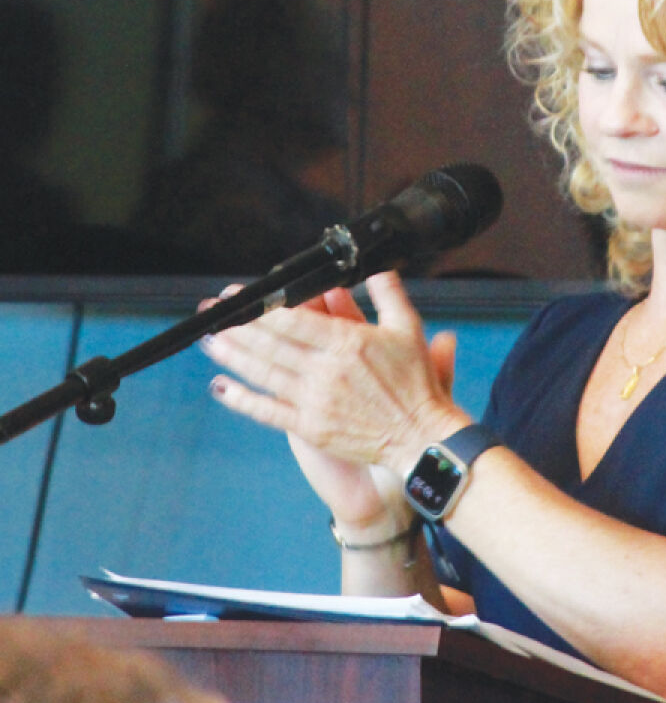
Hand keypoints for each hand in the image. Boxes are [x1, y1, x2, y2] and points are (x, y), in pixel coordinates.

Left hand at [201, 273, 469, 520]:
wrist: (420, 436)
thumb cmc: (416, 384)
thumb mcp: (409, 328)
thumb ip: (388, 293)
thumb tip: (376, 266)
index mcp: (348, 343)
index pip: (292, 320)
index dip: (259, 306)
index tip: (237, 295)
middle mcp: (327, 372)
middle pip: (270, 345)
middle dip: (236, 326)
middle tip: (211, 313)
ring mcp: (316, 401)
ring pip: (264, 374)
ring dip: (232, 356)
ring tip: (209, 340)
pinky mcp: (312, 428)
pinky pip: (268, 411)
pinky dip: (242, 399)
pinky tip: (221, 387)